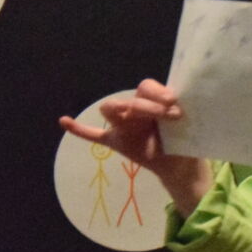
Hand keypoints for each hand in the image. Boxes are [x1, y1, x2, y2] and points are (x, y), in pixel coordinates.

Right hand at [58, 79, 212, 214]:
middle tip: (170, 116)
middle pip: (129, 99)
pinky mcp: (116, 141)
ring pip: (112, 111)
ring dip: (122, 111)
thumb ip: (177, 113)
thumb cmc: (185, 137)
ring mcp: (123, 126)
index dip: (158, 94)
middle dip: (146, 106)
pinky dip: (79, 129)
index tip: (174, 103)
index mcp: (152, 100)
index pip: (146, 87)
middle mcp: (135, 109)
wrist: (181, 164)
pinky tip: (64, 121)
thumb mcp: (187, 123)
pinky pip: (93, 134)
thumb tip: (176, 104)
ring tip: (135, 117)